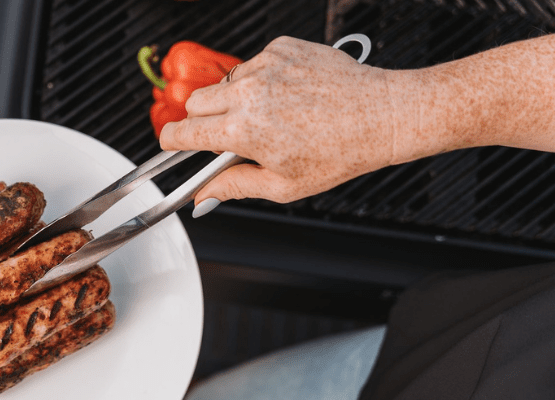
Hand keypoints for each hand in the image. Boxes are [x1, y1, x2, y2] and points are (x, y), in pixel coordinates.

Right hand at [160, 36, 397, 203]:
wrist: (382, 115)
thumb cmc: (339, 152)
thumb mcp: (283, 185)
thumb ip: (234, 187)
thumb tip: (205, 197)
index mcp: (243, 131)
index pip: (183, 132)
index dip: (172, 142)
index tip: (172, 144)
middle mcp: (249, 94)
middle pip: (195, 102)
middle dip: (201, 120)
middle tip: (225, 136)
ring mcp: (265, 66)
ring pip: (224, 83)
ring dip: (232, 100)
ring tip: (267, 117)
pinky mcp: (282, 47)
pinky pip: (253, 64)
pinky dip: (260, 80)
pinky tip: (286, 96)